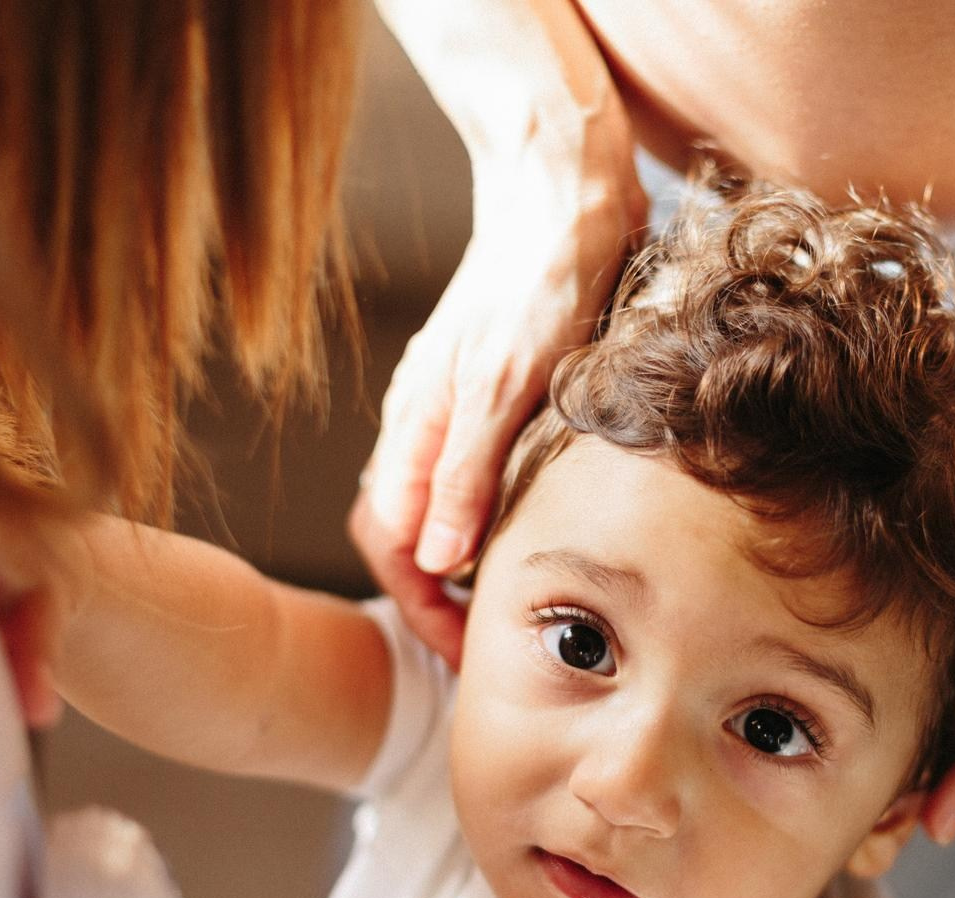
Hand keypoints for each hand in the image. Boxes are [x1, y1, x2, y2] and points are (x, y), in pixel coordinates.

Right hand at [355, 152, 645, 666]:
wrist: (561, 186)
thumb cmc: (537, 276)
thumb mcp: (504, 386)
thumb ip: (464, 475)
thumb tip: (437, 562)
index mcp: (417, 430)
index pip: (393, 545)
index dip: (425, 608)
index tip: (468, 653)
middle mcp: (428, 426)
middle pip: (411, 536)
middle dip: (441, 599)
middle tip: (492, 646)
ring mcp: (459, 410)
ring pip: (443, 508)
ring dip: (469, 563)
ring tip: (514, 605)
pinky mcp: (497, 393)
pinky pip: (478, 474)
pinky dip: (495, 518)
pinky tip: (536, 533)